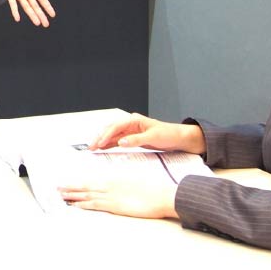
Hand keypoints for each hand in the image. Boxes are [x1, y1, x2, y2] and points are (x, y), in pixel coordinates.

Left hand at [0, 0, 56, 26]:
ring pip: (26, 6)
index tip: (52, 14)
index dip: (47, 6)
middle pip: (35, 6)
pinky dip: (15, 11)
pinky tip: (17, 18)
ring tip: (37, 22)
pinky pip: (12, 3)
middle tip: (46, 24)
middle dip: (41, 15)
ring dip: (31, 15)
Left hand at [57, 177, 178, 218]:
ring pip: (87, 194)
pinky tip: (75, 205)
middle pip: (86, 186)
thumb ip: (124, 185)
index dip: (81, 182)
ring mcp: (111, 194)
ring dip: (73, 195)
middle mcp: (110, 185)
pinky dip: (83, 204)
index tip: (71, 182)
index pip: (93, 181)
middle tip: (58, 187)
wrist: (162, 195)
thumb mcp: (136, 183)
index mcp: (115, 179)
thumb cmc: (153, 190)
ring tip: (61, 195)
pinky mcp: (114, 205)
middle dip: (71, 187)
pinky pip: (95, 204)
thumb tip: (119, 186)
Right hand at [88, 112, 206, 153]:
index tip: (100, 143)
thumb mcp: (153, 137)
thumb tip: (121, 141)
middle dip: (100, 137)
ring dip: (103, 141)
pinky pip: (118, 140)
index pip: (116, 126)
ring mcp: (131, 131)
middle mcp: (130, 124)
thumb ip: (136, 139)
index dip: (107, 134)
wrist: (179, 138)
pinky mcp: (132, 138)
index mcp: (134, 120)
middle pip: (111, 129)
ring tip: (93, 148)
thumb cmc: (168, 134)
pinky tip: (103, 148)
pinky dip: (110, 144)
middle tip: (91, 146)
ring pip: (112, 135)